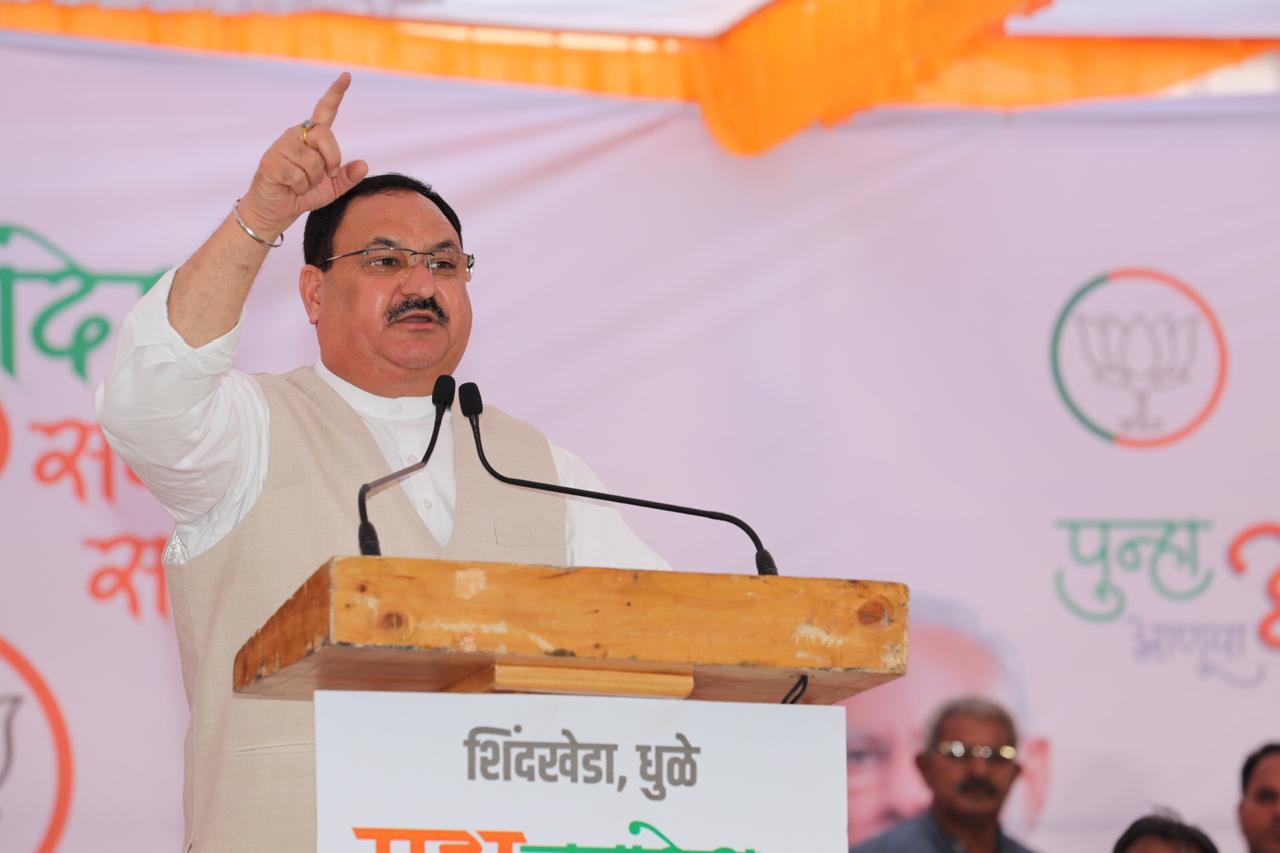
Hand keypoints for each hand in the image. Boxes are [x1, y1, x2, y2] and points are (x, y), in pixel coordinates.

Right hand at [239, 72, 369, 236]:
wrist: (275, 211)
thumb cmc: (302, 195)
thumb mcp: (332, 188)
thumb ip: (348, 177)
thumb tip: (364, 165)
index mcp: (312, 138)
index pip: (325, 111)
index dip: (335, 93)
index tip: (347, 76)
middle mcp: (296, 135)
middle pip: (324, 135)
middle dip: (332, 159)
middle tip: (326, 174)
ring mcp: (281, 147)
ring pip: (312, 160)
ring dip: (312, 179)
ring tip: (300, 183)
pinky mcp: (271, 161)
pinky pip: (299, 175)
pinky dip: (300, 188)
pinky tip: (290, 187)